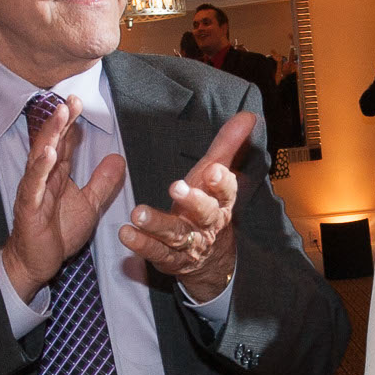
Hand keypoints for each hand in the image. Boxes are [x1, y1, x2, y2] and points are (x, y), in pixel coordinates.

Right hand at [1, 96, 127, 298]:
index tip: (78, 100)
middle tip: (70, 99)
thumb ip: (102, 181)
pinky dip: (40, 168)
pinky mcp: (28, 207)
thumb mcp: (89, 204)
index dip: (70, 122)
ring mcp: (33, 190)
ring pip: (40, 157)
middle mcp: (43, 177)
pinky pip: (34, 185)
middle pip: (51, 142)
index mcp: (56, 174)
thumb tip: (118, 157)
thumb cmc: (57, 232)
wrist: (36, 262)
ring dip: (49, 135)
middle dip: (60, 120)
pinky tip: (47, 153)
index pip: (63, 142)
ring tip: (59, 115)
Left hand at [120, 111, 252, 300]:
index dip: (221, 182)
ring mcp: (189, 243)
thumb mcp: (216, 176)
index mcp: (222, 202)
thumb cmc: (209, 205)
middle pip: (205, 213)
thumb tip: (248, 115)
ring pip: (176, 234)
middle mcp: (208, 223)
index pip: (227, 191)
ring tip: (138, 213)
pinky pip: (156, 252)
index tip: (213, 171)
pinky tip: (126, 233)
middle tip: (176, 188)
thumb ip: (227, 145)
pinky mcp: (170, 259)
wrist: (210, 258)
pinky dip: (142, 244)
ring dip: (157, 224)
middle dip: (193, 201)